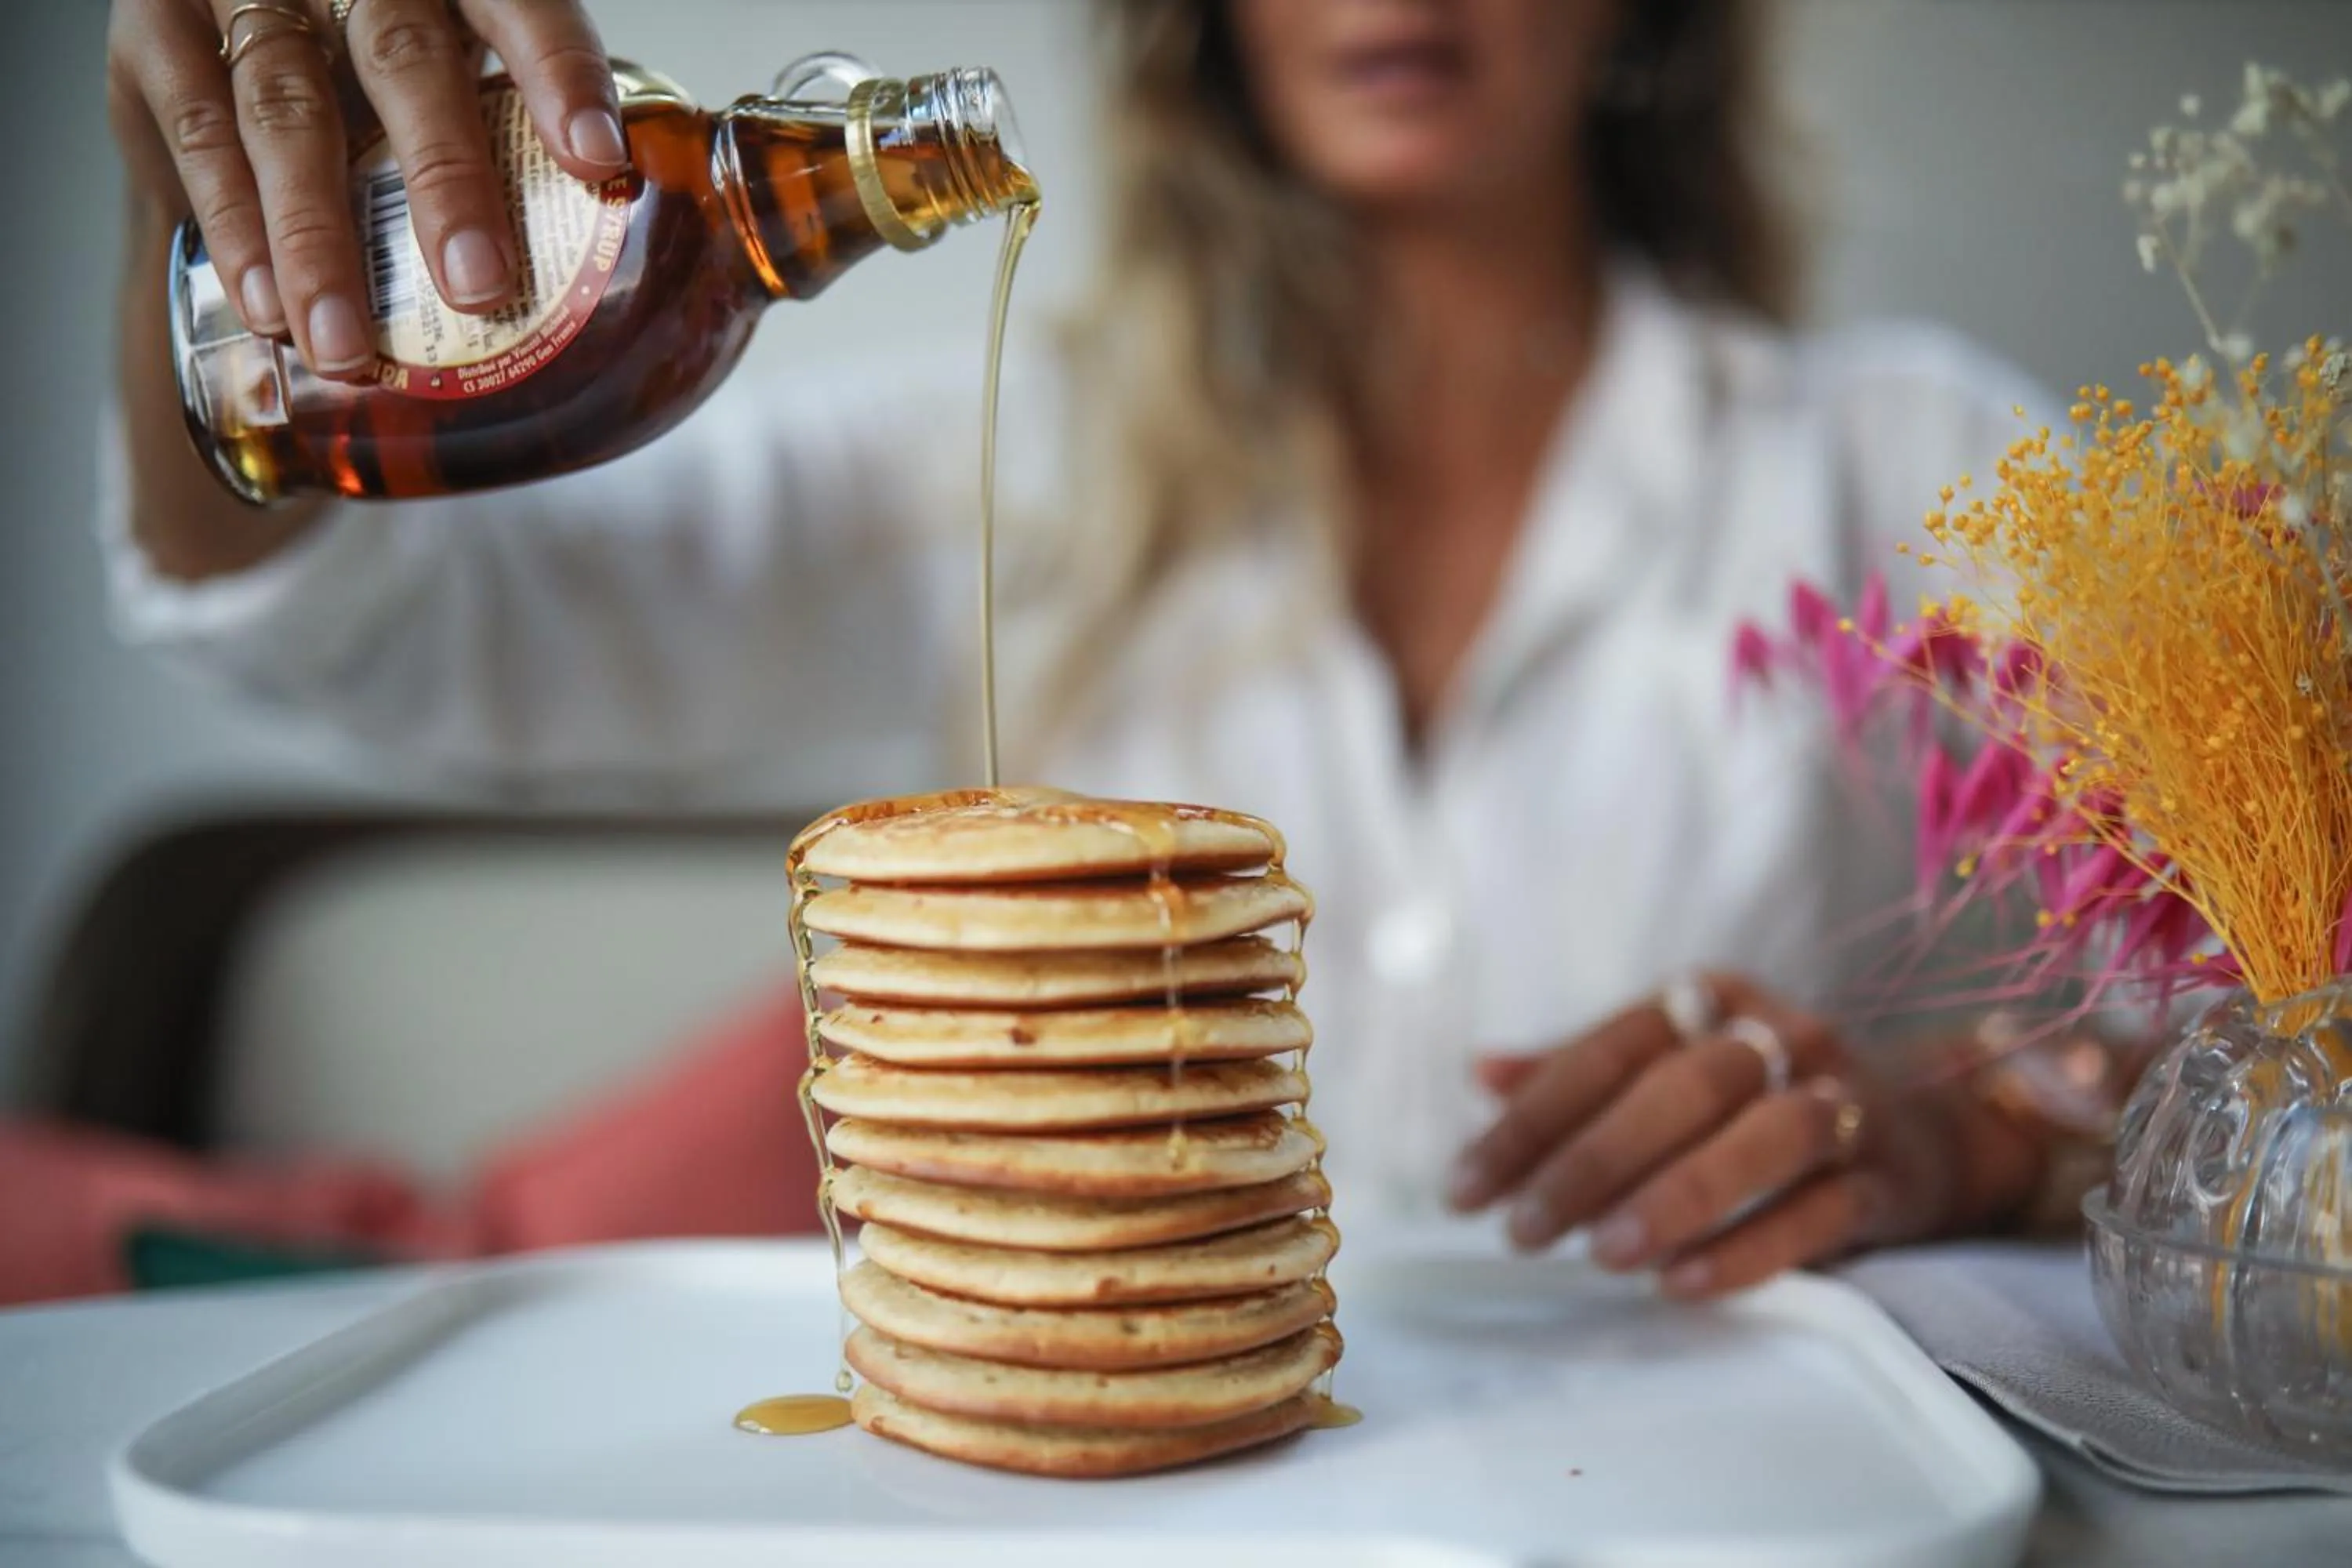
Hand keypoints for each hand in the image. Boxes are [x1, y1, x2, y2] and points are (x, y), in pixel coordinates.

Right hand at [106, 0, 626, 378]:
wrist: (224, 59)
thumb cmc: (374, 89)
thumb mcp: (453, 85)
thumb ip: (522, 137)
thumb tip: (636, 249)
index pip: (518, 3)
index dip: (559, 75)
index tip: (598, 158)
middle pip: (405, 58)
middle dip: (444, 177)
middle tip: (481, 285)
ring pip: (288, 107)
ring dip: (321, 239)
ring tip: (351, 344)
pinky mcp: (157, 35)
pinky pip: (199, 132)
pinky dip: (236, 228)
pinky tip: (269, 308)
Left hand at [1447, 974, 1960, 1298]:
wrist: (1922, 1133)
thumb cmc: (1758, 1099)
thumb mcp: (1671, 1067)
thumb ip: (1581, 1072)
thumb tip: (1481, 1073)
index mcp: (1712, 1000)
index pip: (1609, 1049)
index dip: (1531, 1117)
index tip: (1466, 1188)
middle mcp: (1782, 1038)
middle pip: (1684, 1087)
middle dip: (1594, 1160)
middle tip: (1524, 1231)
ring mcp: (1844, 1105)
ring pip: (1765, 1140)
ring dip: (1677, 1197)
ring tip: (1602, 1256)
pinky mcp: (1886, 1179)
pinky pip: (1822, 1212)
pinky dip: (1751, 1249)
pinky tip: (1682, 1284)